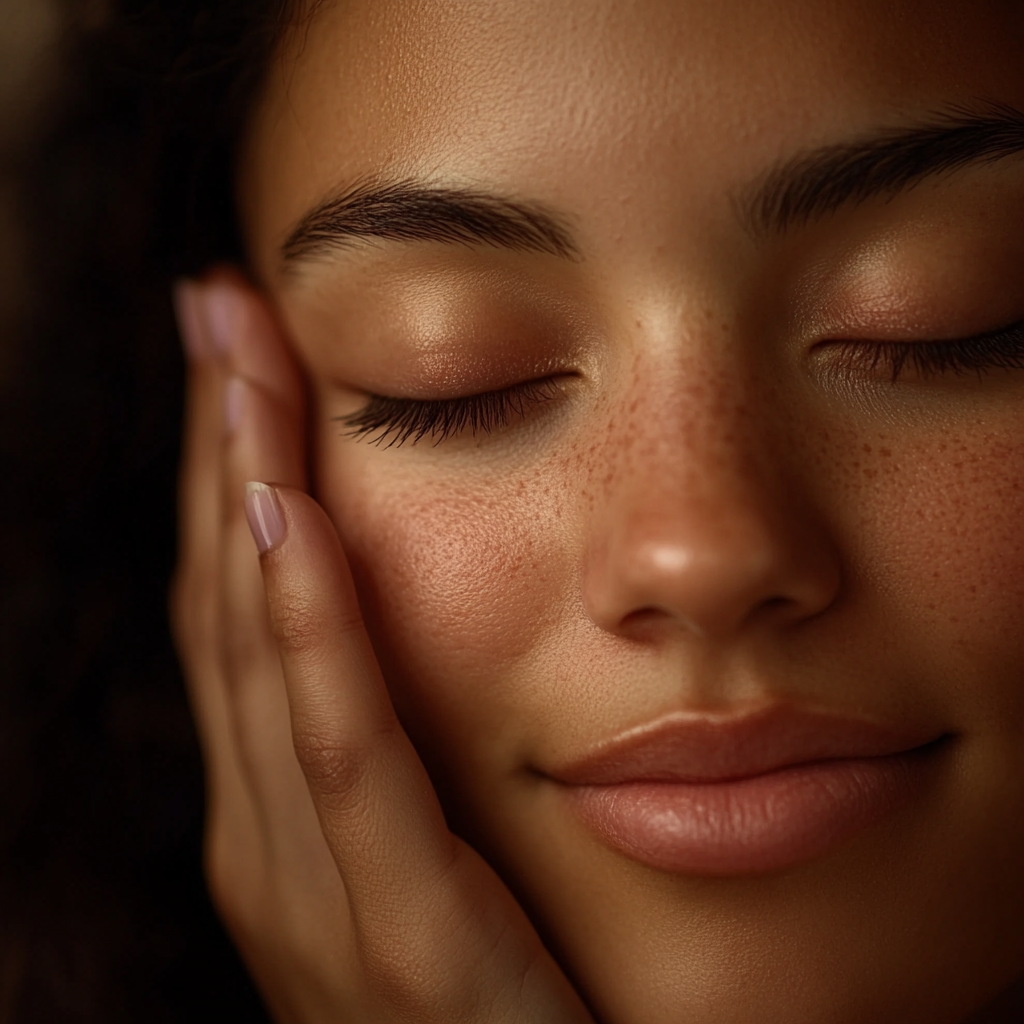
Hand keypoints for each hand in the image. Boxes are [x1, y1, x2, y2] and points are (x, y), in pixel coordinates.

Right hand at [172, 269, 592, 1023]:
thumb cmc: (514, 993)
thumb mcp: (433, 850)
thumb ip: (392, 753)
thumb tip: (370, 613)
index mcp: (281, 819)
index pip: (242, 610)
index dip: (225, 471)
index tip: (236, 349)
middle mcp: (271, 846)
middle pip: (231, 606)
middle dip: (218, 447)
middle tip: (215, 307)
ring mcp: (320, 901)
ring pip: (263, 660)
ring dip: (244, 497)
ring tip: (239, 359)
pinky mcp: (405, 945)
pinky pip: (346, 760)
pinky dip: (310, 636)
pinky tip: (295, 521)